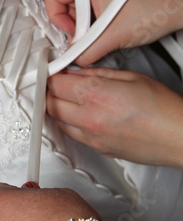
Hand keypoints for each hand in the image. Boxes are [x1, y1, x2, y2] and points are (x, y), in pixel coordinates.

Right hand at [44, 0, 179, 65]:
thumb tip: (73, 58)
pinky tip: (107, 29)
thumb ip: (86, 50)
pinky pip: (91, 4)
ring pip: (78, 5)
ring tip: (102, 35)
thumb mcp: (112, 36)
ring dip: (85, 24)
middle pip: (64, 2)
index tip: (73, 34)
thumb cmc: (151, 11)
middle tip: (89, 38)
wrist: (176, 7)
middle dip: (74, 25)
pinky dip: (94, 19)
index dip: (58, 19)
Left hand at [47, 67, 182, 167]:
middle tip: (56, 82)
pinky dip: (69, 122)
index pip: (55, 84)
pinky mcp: (98, 149)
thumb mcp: (129, 76)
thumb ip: (96, 73)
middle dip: (50, 90)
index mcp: (95, 95)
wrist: (178, 137)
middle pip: (50, 103)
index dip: (50, 75)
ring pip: (57, 121)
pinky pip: (72, 134)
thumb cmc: (162, 107)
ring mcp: (92, 137)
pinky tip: (78, 113)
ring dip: (56, 107)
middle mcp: (89, 118)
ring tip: (66, 97)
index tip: (52, 71)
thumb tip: (76, 72)